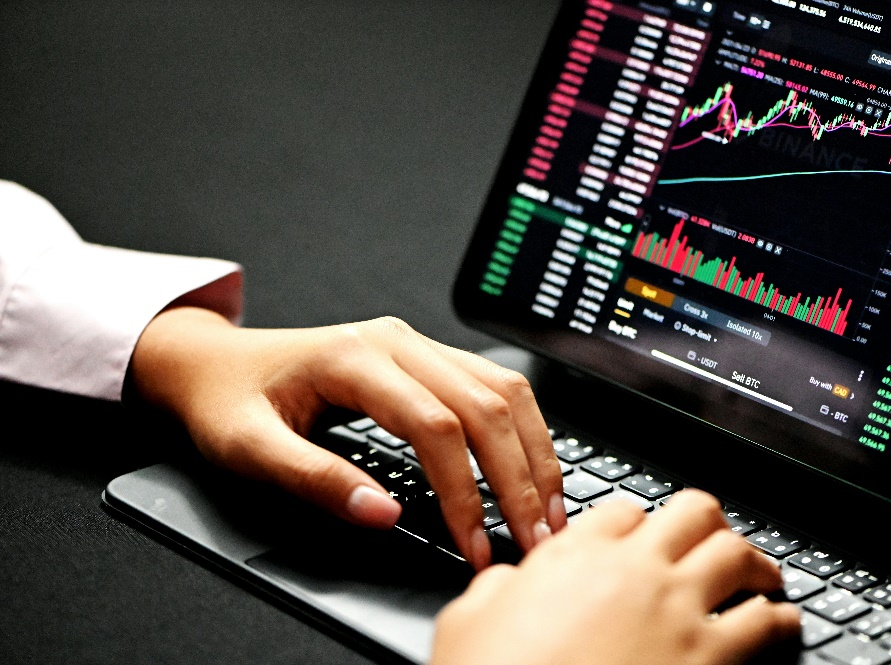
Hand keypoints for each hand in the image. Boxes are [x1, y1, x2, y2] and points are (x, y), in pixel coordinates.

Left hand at [130, 308, 566, 568]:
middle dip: (517, 477)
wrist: (218, 362)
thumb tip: (384, 514)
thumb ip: (315, 480)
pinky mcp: (426, 356)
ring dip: (531, 450)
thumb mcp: (249, 448)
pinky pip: (491, 384)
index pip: (434, 426)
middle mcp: (396, 341)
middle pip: (484, 404)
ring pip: (500, 388)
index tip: (474, 544)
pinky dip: (519, 429)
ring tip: (547, 508)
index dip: (464, 491)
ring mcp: (416, 344)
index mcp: (354, 357)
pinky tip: (529, 465)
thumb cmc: (230, 401)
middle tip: (534, 537)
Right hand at [432, 490, 799, 664]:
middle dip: (707, 521)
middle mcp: (635, 571)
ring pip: (737, 555)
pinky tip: (781, 621)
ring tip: (761, 573)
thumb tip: (507, 581)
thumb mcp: (469, 619)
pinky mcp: (711, 658)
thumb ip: (497, 587)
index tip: (642, 535)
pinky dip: (780, 617)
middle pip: (694, 511)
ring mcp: (678, 610)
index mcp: (577, 554)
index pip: (624, 510)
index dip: (636, 521)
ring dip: (753, 562)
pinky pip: (765, 622)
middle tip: (713, 536)